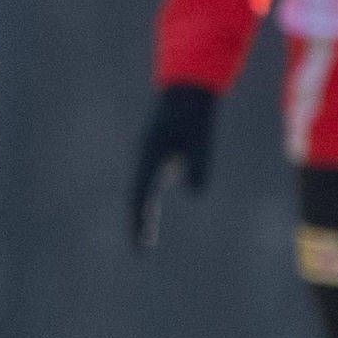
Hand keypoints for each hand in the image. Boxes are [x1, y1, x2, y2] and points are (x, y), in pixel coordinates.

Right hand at [127, 83, 215, 250]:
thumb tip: (194, 192)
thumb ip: (198, 166)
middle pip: (137, 196)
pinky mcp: (158, 153)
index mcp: (149, 155)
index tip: (140, 245)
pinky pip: (149, 182)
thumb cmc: (195, 114)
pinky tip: (151, 213)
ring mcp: (150, 156)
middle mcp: (145, 157)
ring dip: (142, 213)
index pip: (140, 195)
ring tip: (144, 237)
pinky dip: (148, 200)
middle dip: (138, 223)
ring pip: (142, 189)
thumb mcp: (200, 141)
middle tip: (140, 249)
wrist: (188, 88)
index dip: (139, 221)